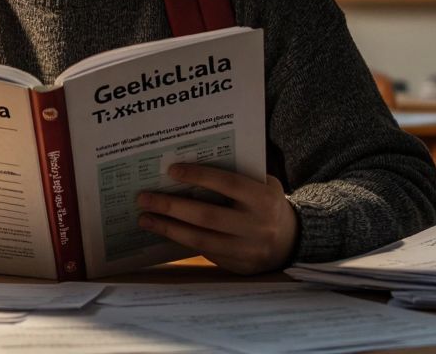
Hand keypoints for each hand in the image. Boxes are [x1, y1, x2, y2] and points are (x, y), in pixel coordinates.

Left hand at [136, 164, 298, 274]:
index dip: (199, 176)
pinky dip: (180, 241)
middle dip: (172, 206)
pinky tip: (163, 231)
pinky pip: (204, 253)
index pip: (227, 184)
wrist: (292, 241)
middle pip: (207, 216)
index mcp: (263, 199)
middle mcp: (256, 226)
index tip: (171, 170)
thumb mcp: (262, 184)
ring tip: (144, 218)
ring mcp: (247, 250)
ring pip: (200, 240)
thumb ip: (236, 176)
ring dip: (168, 229)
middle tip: (144, 198)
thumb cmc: (267, 203)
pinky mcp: (237, 266)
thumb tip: (191, 168)